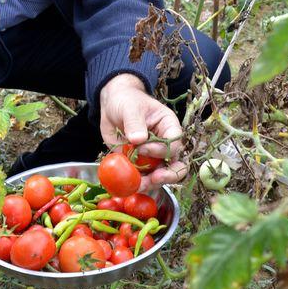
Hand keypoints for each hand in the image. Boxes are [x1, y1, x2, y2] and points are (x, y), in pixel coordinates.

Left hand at [99, 74, 186, 190]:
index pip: (174, 142)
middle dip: (168, 175)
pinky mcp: (139, 164)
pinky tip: (129, 186)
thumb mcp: (130, 108)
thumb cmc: (126, 101)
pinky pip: (142, 178)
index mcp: (169, 127)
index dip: (161, 149)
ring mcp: (152, 156)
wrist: (112, 106)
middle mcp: (164, 144)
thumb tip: (138, 139)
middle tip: (155, 179)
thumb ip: (134, 122)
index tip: (143, 148)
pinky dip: (137, 184)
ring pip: (160, 175)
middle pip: (175, 164)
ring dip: (151, 183)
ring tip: (138, 186)